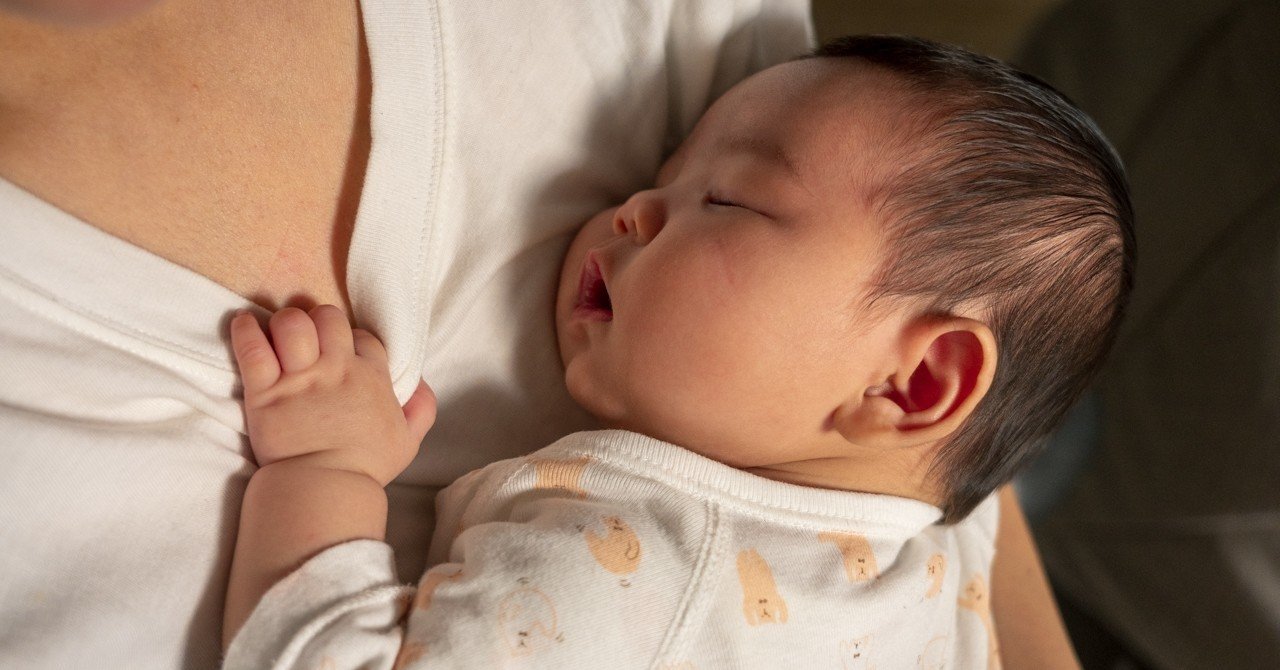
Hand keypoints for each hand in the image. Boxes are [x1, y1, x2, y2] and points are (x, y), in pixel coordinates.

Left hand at [229, 305, 435, 485]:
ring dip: (284, 323)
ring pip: (292, 324)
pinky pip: (252, 347)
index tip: (341, 352)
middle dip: (317, 321)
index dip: (351, 338)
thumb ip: (422, 408)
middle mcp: (337, 370)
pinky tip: (243, 325)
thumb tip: (420, 383)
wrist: (325, 489)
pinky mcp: (265, 392)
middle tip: (308, 339)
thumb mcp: (408, 440)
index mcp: (371, 377)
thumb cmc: (366, 467)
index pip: (363, 336)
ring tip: (279, 335)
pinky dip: (245, 331)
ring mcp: (300, 379)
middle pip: (328, 318)